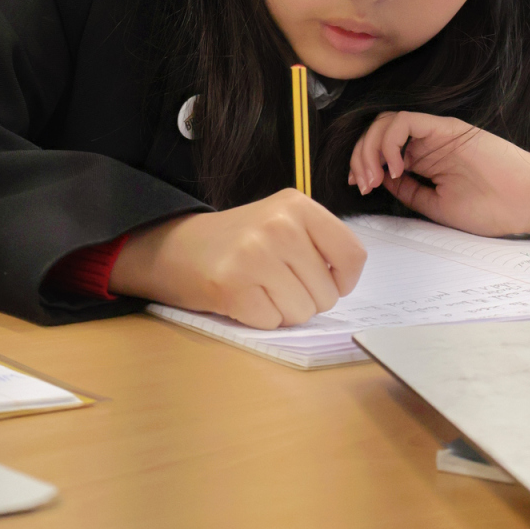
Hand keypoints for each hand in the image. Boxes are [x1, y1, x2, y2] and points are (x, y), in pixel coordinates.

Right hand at [109, 189, 366, 327]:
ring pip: (303, 312)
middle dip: (307, 298)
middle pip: (328, 293)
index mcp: (298, 205)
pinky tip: (243, 297)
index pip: (353, 255)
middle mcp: (280, 225)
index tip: (328, 280)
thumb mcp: (283, 220)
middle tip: (277, 281)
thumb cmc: (239, 240)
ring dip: (284, 310)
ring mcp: (255, 255)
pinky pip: (272, 323)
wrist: (176, 247)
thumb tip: (346, 281)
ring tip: (260, 288)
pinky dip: (260, 318)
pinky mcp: (233, 287)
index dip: (345, 280)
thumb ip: (319, 242)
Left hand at [349, 111, 529, 236]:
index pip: (382, 149)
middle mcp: (428, 142)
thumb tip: (380, 181)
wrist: (527, 201)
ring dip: (371, 148)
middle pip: (378, 133)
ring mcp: (438, 133)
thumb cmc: (492, 208)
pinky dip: (390, 141)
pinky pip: (406, 121)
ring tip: (376, 177)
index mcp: (426, 159)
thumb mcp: (437, 205)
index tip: (361, 188)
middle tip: (363, 183)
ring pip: (386, 122)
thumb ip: (410, 191)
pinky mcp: (448, 128)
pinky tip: (395, 167)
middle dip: (361, 156)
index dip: (363, 165)